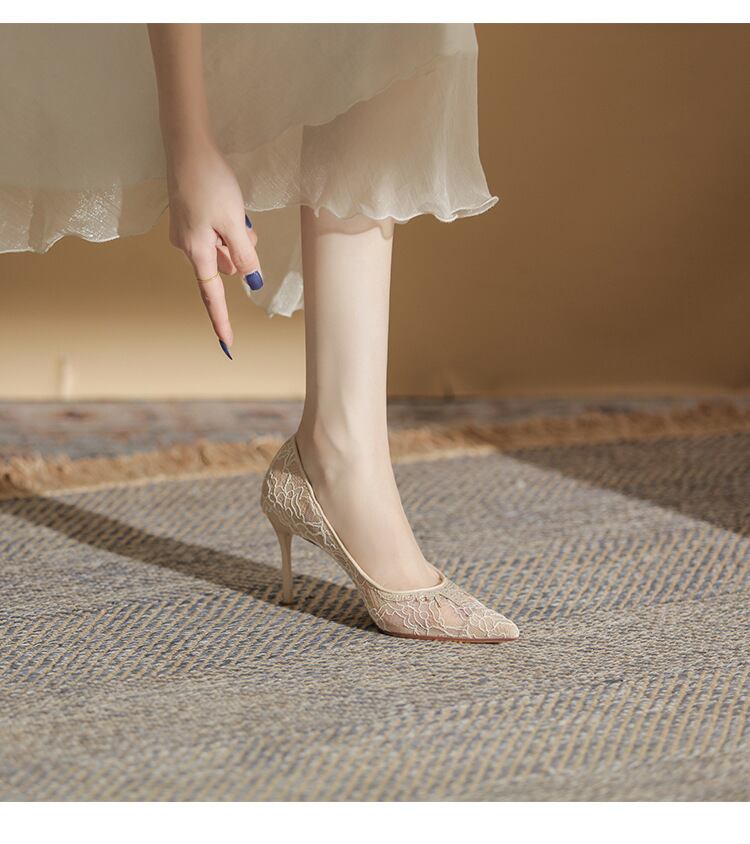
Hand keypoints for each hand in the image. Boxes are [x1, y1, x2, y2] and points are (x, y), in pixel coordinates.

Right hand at [166, 137, 261, 356]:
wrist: (186, 146)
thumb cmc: (211, 183)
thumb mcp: (234, 222)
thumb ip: (244, 255)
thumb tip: (252, 281)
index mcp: (198, 252)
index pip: (213, 296)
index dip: (222, 321)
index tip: (227, 345)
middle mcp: (187, 247)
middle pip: (224, 267)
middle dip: (241, 254)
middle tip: (244, 226)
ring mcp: (185, 232)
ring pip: (222, 248)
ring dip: (235, 237)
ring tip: (235, 211)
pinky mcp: (188, 218)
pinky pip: (214, 233)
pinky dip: (226, 226)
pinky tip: (227, 205)